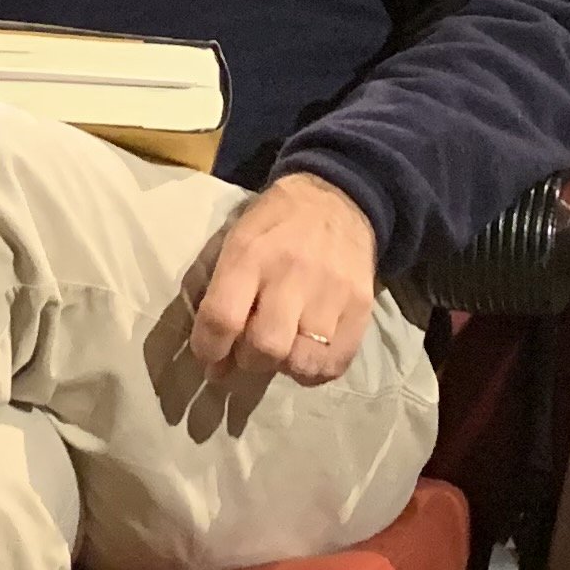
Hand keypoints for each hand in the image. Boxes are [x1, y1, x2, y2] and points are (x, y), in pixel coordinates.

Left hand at [186, 172, 378, 389]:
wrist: (338, 198)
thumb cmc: (275, 224)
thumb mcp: (235, 240)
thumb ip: (217, 293)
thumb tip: (212, 357)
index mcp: (250, 254)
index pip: (222, 318)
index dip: (209, 349)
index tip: (211, 357)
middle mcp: (292, 274)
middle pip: (265, 346)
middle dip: (248, 361)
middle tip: (249, 352)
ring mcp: (331, 292)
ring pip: (302, 361)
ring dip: (284, 366)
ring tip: (282, 351)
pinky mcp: (361, 307)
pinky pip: (335, 363)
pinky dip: (315, 370)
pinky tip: (306, 355)